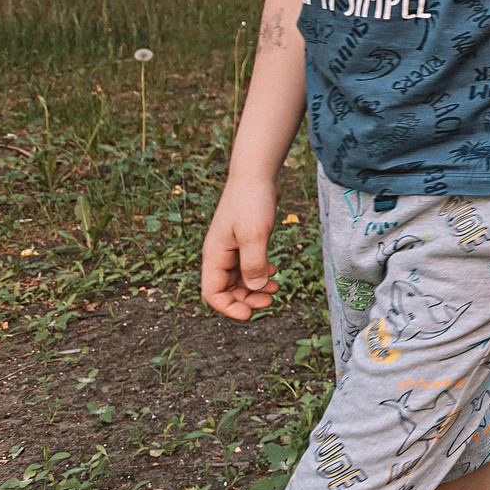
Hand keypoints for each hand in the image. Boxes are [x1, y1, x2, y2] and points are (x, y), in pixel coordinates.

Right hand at [201, 181, 278, 320]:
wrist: (257, 174)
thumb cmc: (252, 201)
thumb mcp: (254, 235)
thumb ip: (253, 263)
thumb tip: (254, 288)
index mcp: (214, 255)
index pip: (212, 293)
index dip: (228, 308)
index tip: (250, 314)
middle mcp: (220, 254)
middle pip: (227, 289)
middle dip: (247, 299)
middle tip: (271, 300)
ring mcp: (232, 248)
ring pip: (240, 279)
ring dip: (256, 287)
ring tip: (277, 288)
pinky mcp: (245, 241)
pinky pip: (249, 266)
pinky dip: (260, 273)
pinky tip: (275, 271)